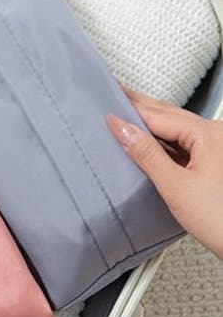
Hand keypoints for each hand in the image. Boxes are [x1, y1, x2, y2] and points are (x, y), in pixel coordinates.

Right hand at [107, 89, 222, 257]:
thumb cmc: (221, 220)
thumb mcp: (175, 186)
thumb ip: (146, 154)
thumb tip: (123, 129)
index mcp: (209, 134)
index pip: (158, 116)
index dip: (129, 112)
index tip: (106, 106)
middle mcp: (218, 135)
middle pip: (169, 116)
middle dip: (141, 107)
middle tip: (116, 96)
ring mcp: (218, 148)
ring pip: (177, 129)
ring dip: (151, 124)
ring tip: (127, 116)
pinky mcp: (216, 162)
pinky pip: (184, 144)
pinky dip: (163, 141)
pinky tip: (149, 143)